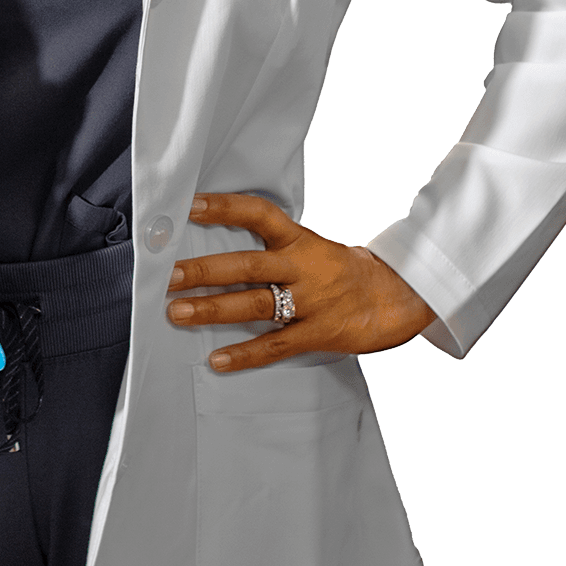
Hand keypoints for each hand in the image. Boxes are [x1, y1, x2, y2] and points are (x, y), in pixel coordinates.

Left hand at [166, 191, 434, 371]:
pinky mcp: (318, 333)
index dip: (224, 207)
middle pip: (247, 265)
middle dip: (204, 270)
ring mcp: (310, 301)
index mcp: (299, 239)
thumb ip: (272, 247)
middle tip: (167, 275)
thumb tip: (218, 245)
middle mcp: (302, 267)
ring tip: (176, 313)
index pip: (259, 214)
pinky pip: (276, 345)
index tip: (189, 205)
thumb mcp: (311, 246)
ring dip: (213, 309)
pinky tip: (216, 360)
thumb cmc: (341, 270)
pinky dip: (245, 354)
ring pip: (255, 305)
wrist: (398, 296)